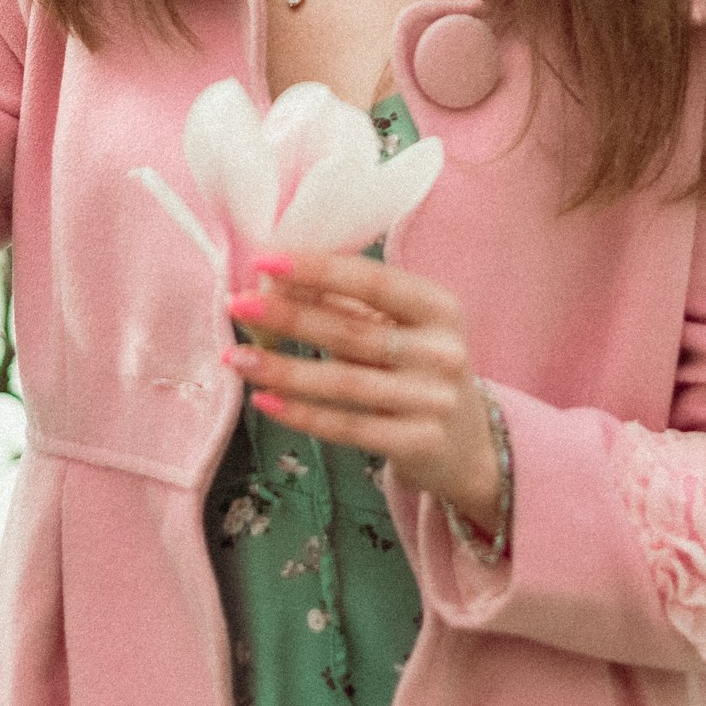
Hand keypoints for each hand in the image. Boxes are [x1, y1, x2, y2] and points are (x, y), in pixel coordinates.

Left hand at [221, 250, 504, 536]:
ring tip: (236, 358)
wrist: (469, 445)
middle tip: (238, 305)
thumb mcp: (401, 328)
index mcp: (439, 308)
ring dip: (283, 369)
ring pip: (344, 382)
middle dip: (289, 316)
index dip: (318, 270)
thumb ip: (349, 304)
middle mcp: (442, 352)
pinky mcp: (418, 443)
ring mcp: (433, 401)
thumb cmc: (419, 368)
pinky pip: (349, 427)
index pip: (373, 281)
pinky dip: (302, 414)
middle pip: (352, 331)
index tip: (264, 261)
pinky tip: (265, 400)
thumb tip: (274, 281)